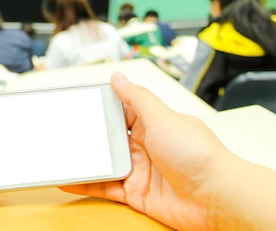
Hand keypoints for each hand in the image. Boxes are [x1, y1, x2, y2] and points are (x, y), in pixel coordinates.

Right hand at [60, 71, 231, 230]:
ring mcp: (138, 169)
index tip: (77, 102)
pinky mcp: (135, 192)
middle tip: (61, 129)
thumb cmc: (199, 155)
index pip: (119, 110)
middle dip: (87, 134)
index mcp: (151, 123)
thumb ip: (137, 98)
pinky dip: (86, 184)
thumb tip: (118, 76)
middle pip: (107, 137)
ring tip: (59, 154)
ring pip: (103, 162)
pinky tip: (68, 180)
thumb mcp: (162, 117)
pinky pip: (105, 187)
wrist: (217, 199)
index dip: (100, 107)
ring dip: (84, 159)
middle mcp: (143, 145)